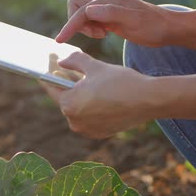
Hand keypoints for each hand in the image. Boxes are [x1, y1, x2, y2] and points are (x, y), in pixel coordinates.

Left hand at [41, 51, 157, 138]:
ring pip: (77, 108)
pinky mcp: (100, 134)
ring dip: (78, 95)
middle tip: (63, 68)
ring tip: (78, 79)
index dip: (48, 73)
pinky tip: (93, 94)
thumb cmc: (121, 81)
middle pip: (65, 98)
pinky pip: (89, 117)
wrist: (149, 100)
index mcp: (69, 105)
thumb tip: (61, 62)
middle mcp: (75, 122)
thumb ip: (74, 61)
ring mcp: (87, 130)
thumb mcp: (95, 66)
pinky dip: (89, 106)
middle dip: (65, 83)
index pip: (51, 88)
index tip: (46, 66)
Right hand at [55, 0, 171, 46]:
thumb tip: (90, 10)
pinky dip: (91, 28)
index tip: (61, 41)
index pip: (81, 11)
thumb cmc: (154, 27)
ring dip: (85, 27)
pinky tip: (105, 34)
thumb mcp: (134, 21)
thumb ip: (111, 13)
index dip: (70, 25)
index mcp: (110, 0)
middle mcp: (106, 0)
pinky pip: (90, 19)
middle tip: (95, 35)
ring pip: (82, 13)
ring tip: (102, 35)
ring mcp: (108, 7)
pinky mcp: (110, 15)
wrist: (169, 29)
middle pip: (76, 5)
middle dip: (77, 23)